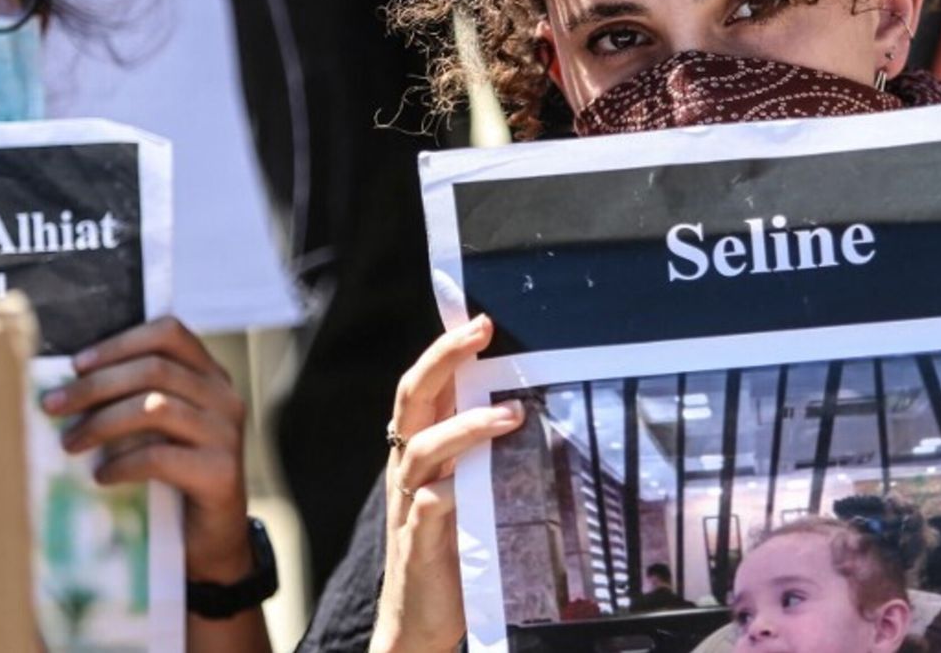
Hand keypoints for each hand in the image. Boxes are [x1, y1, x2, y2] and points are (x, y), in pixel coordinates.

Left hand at [42, 316, 253, 583]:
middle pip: (154, 369)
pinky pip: (160, 456)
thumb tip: (68, 385)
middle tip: (52, 406)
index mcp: (210, 375)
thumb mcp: (161, 428)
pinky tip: (102, 476)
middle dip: (95, 385)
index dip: (120, 343)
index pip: (170, 333)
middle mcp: (224, 396)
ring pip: (155, 406)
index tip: (76, 364)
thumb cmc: (175, 476)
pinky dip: (122, 464)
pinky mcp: (221, 471)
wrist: (212, 538)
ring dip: (102, 423)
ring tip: (70, 443)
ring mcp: (226, 433)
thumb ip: (137, 398)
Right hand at [371, 315, 524, 652]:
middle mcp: (409, 469)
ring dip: (465, 426)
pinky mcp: (420, 545)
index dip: (444, 350)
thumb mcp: (469, 488)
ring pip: (422, 450)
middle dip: (444, 359)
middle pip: (412, 399)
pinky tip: (468, 488)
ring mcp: (411, 505)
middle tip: (481, 334)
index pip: (423, 386)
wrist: (421, 619)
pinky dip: (446, 495)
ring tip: (510, 415)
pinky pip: (428, 511)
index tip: (478, 320)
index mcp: (420, 450)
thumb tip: (531, 408)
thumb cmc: (454, 547)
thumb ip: (485, 452)